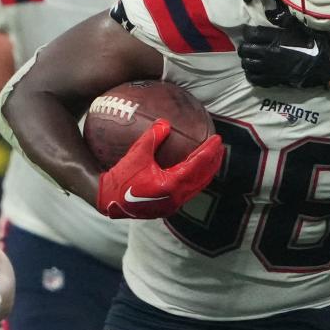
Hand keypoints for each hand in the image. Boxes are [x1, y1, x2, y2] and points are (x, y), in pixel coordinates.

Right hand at [96, 119, 223, 219]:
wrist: (108, 201)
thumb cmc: (121, 178)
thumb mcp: (136, 154)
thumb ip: (152, 137)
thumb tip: (165, 122)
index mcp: (170, 185)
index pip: (197, 165)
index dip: (209, 151)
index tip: (217, 138)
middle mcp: (176, 197)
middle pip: (203, 177)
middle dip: (214, 161)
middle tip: (220, 145)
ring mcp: (174, 204)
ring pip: (198, 186)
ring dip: (208, 171)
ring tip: (214, 156)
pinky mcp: (169, 207)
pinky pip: (190, 190)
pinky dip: (197, 179)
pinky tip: (198, 169)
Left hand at [237, 17, 329, 88]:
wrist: (323, 65)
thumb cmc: (314, 44)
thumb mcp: (300, 28)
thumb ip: (284, 24)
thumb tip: (273, 17)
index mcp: (276, 38)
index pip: (251, 33)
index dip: (247, 32)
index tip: (249, 31)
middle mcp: (269, 53)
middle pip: (245, 49)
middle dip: (245, 46)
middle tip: (249, 45)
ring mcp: (269, 68)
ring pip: (247, 64)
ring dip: (247, 60)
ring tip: (251, 58)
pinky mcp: (273, 79)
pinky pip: (254, 78)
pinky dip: (251, 75)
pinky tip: (254, 71)